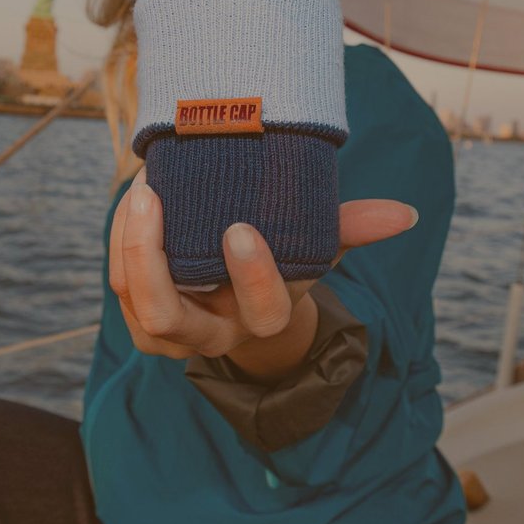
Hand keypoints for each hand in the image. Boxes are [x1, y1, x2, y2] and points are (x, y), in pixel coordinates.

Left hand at [107, 167, 417, 370]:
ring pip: (132, 297)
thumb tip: (406, 214)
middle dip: (151, 261)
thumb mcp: (315, 247)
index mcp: (265, 321)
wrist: (237, 302)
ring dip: (128, 240)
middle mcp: (212, 337)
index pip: (263, 312)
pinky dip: (119, 239)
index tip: (240, 228)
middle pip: (168, 319)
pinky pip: (117, 282)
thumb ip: (351, 228)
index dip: (251, 277)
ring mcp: (169, 334)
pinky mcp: (138, 318)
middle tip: (153, 198)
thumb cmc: (281, 264)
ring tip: (141, 186)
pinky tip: (135, 197)